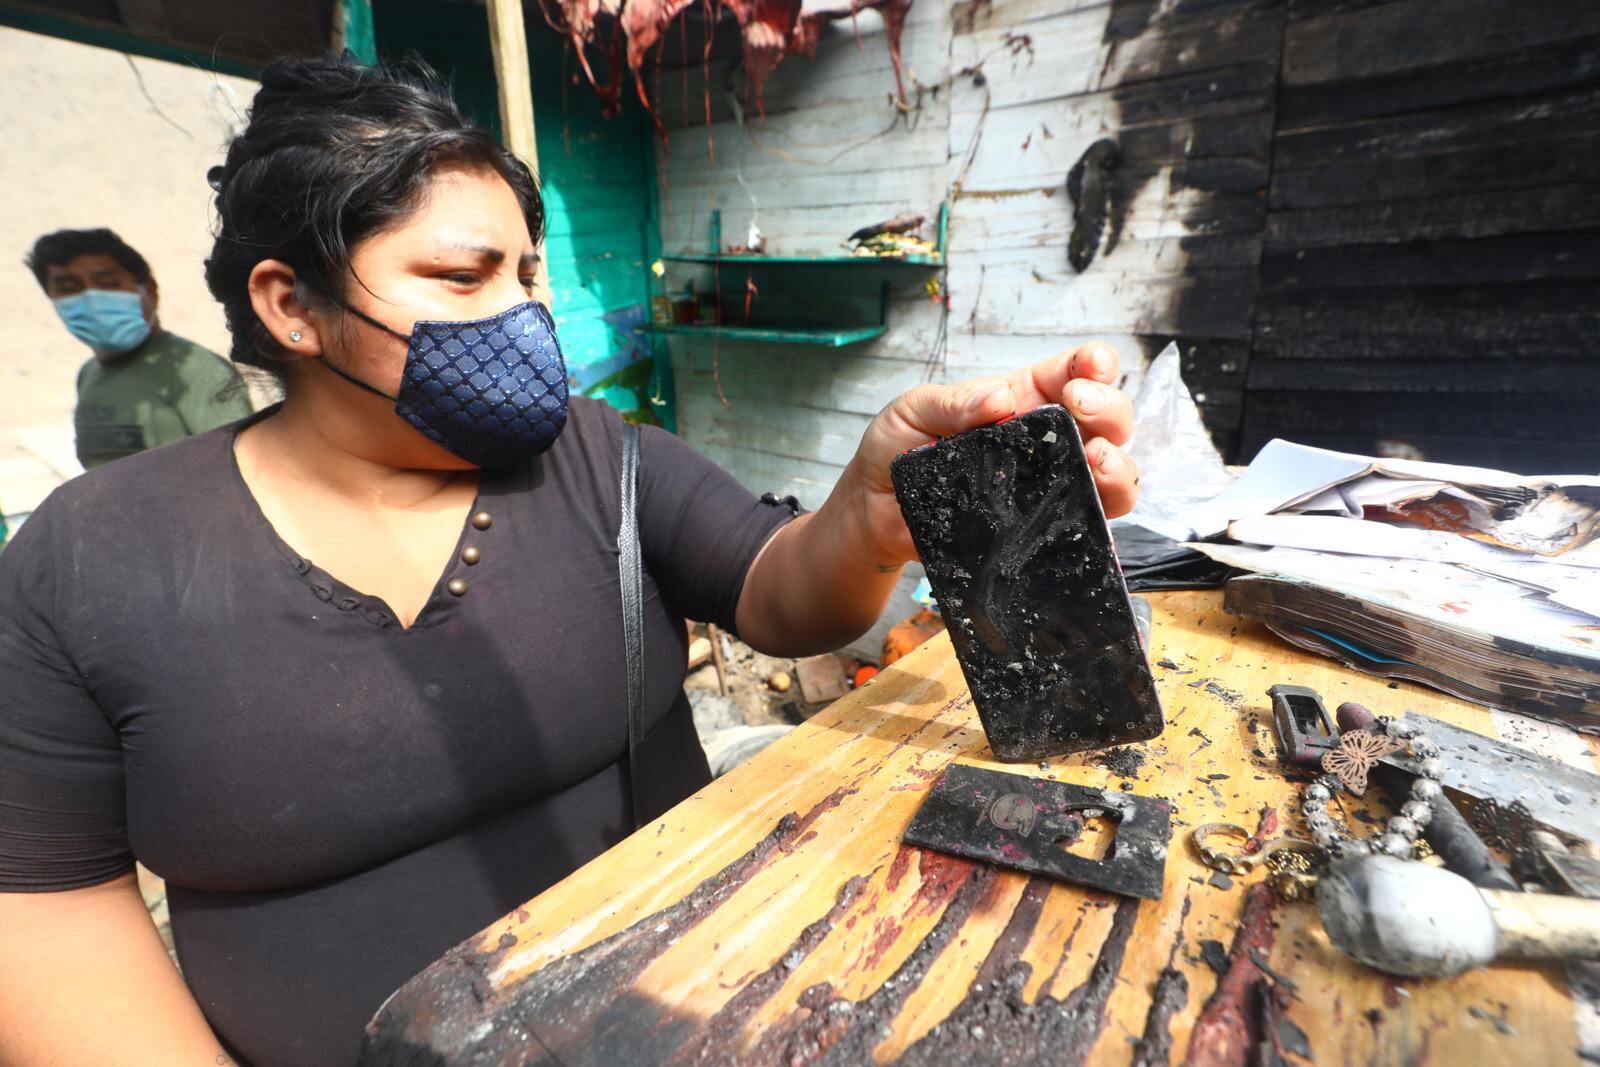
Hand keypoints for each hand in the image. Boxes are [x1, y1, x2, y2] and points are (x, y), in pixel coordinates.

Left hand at [841, 341, 1138, 564]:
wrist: (876, 513)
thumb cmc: (896, 450)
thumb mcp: (914, 409)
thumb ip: (952, 402)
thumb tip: (1000, 398)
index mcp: (1024, 398)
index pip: (1073, 372)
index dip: (1094, 364)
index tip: (1090, 367)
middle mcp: (1048, 440)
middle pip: (1108, 418)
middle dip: (1109, 407)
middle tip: (1081, 406)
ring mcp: (1050, 485)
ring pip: (1112, 473)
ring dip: (1118, 465)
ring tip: (1095, 460)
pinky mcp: (1044, 528)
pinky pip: (1089, 524)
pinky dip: (1100, 516)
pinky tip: (1087, 508)